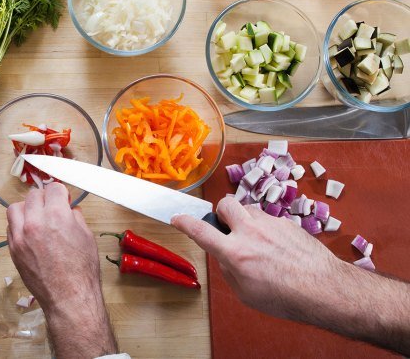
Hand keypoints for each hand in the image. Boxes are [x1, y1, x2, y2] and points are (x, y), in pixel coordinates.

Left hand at [6, 183, 117, 357]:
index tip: (64, 199)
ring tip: (37, 218)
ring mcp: (20, 236)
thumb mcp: (86, 236)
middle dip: (45, 199)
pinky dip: (19, 225)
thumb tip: (69, 210)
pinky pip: (10, 227)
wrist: (69, 297)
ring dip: (27, 209)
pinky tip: (30, 233)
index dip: (61, 193)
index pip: (53, 188)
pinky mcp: (13, 249)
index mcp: (57, 215)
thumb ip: (75, 217)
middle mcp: (35, 222)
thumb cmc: (81, 270)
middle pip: (33, 195)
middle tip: (53, 209)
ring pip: (15, 208)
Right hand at [172, 197, 338, 318]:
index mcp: (235, 252)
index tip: (178, 218)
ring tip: (255, 239)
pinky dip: (265, 227)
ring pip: (248, 209)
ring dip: (245, 220)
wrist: (323, 288)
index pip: (200, 231)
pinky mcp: (286, 222)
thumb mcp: (245, 293)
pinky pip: (268, 217)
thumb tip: (224, 256)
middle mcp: (250, 232)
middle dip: (221, 213)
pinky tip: (275, 245)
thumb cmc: (286, 297)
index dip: (184, 222)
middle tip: (227, 228)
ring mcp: (270, 223)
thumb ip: (229, 269)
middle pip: (225, 204)